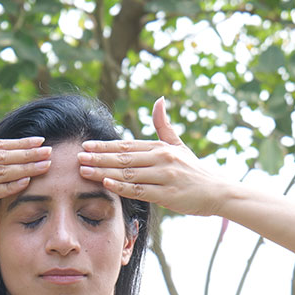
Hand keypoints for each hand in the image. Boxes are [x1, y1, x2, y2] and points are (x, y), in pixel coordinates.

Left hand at [77, 97, 229, 216]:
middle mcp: (161, 159)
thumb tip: (159, 100)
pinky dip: (122, 187)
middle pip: (124, 158)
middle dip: (99, 157)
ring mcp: (164, 176)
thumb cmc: (193, 170)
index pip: (127, 145)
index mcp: (160, 147)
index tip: (86, 145)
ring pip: (128, 174)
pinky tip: (106, 184)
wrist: (217, 192)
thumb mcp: (178, 145)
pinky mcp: (167, 194)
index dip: (105, 145)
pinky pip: (140, 190)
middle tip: (77, 156)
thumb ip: (163, 125)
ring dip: (104, 171)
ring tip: (84, 170)